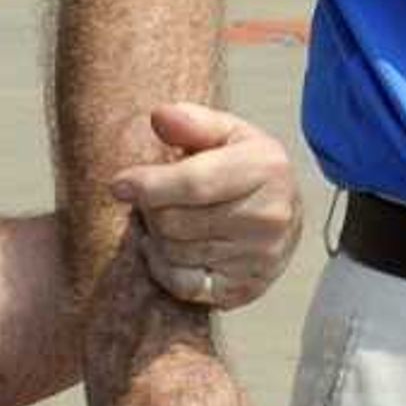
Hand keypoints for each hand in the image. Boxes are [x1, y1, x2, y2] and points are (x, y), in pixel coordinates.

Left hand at [109, 103, 301, 311]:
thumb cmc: (247, 168)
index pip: (194, 183)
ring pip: (175, 252)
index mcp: (266, 168)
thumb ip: (192, 122)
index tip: (119, 184)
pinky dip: (164, 268)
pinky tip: (167, 249)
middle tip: (153, 199)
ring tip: (166, 219)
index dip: (149, 185)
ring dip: (157, 237)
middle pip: (177, 221)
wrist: (285, 214)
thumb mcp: (227, 133)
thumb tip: (159, 116)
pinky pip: (183, 284)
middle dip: (152, 209)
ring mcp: (260, 257)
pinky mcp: (246, 288)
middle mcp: (269, 215)